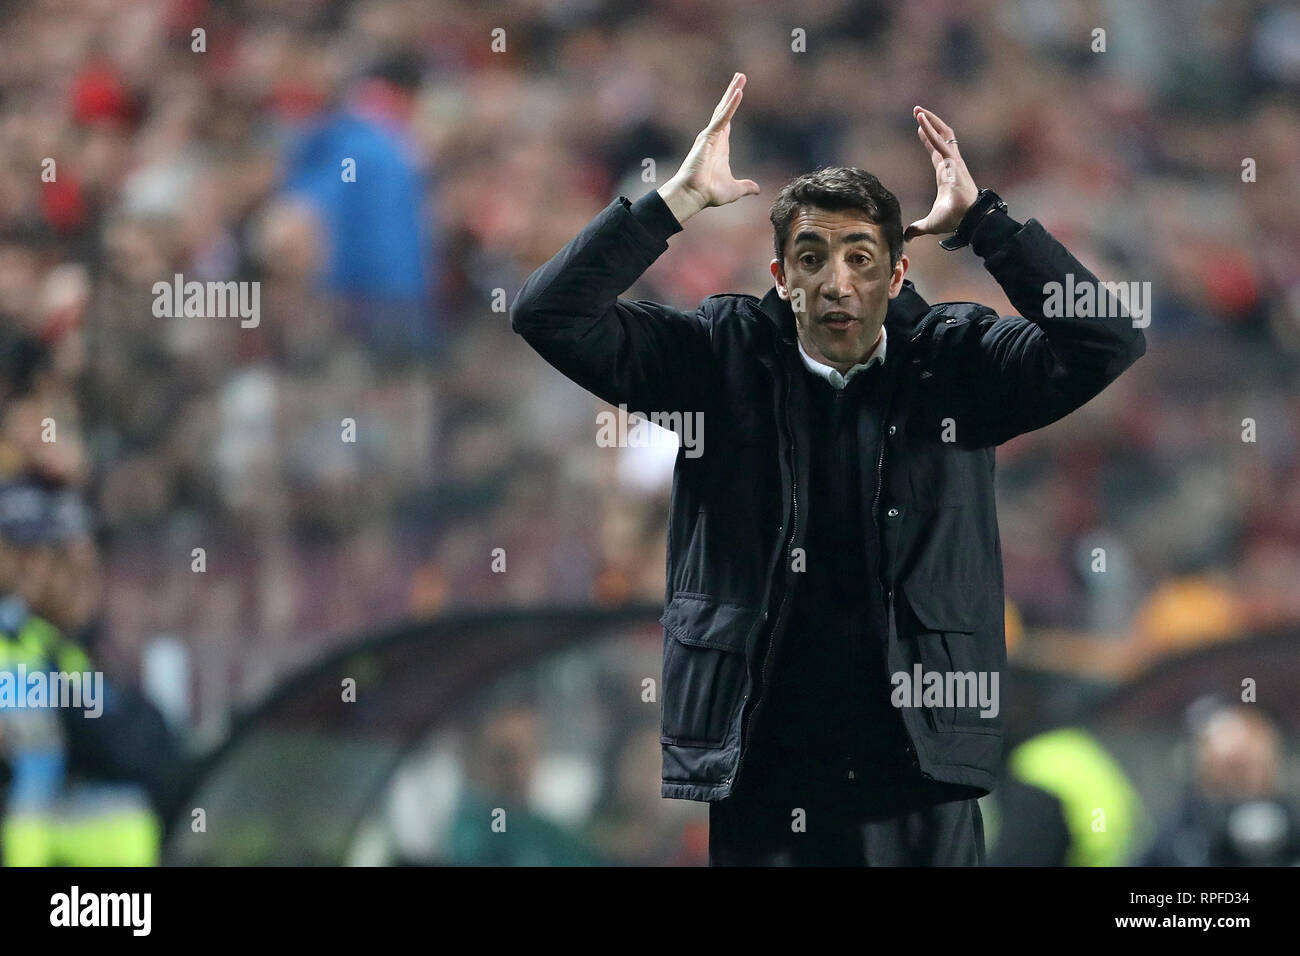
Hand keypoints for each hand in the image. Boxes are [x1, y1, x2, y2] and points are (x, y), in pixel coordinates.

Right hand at [658, 73, 759, 224]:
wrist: (694, 196)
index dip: (733, 106)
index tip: (738, 92)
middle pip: (725, 109)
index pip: (729, 121)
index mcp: (720, 147)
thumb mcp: (735, 189)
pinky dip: (730, 105)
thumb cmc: (709, 193)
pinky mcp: (708, 137)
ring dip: (732, 92)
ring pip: (723, 109)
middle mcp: (715, 138)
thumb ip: (746, 186)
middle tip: (740, 76)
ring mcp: (710, 136)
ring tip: (740, 77)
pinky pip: (722, 118)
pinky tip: (738, 93)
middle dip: (733, 91)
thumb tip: (757, 189)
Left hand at [904, 106, 979, 241]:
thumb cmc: (954, 220)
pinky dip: (931, 129)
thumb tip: (906, 237)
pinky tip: (920, 120)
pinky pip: (941, 141)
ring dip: (931, 121)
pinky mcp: (954, 162)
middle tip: (917, 112)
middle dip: (930, 124)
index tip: (920, 129)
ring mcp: (953, 161)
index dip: (929, 139)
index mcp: (946, 174)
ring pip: (944, 134)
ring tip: (917, 110)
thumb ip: (917, 228)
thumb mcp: (930, 224)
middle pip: (942, 137)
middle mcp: (951, 164)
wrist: (967, 220)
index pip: (937, 152)